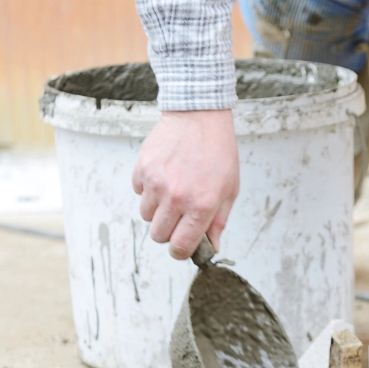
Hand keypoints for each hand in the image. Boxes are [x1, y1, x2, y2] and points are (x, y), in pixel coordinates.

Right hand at [132, 109, 238, 260]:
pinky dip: (148, 189)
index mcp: (201, 205)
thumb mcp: (230, 189)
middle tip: (178, 216)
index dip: (180, 251)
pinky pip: (138, 193)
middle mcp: (177, 197)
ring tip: (173, 189)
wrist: (199, 116)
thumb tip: (211, 247)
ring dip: (157, 209)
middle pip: (158, 235)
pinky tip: (164, 174)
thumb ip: (218, 222)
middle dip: (167, 231)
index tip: (180, 246)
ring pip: (146, 216)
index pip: (180, 247)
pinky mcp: (142, 169)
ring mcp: (157, 183)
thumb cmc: (218, 151)